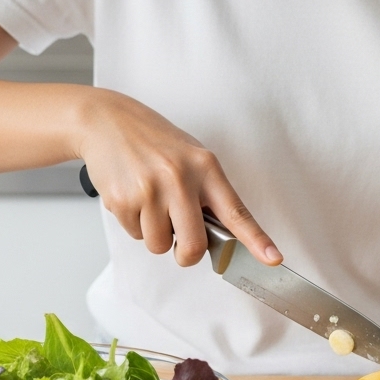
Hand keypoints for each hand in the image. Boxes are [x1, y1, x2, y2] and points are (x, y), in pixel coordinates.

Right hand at [77, 89, 281, 267]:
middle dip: (186, 254)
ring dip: (155, 235)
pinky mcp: (123, 200)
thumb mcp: (191, 156)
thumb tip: (219, 236)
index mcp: (205, 167)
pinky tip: (132, 197)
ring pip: (160, 245)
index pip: (236, 212)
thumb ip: (207, 193)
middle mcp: (180, 178)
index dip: (256, 240)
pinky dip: (134, 224)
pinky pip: (135, 235)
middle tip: (180, 243)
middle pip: (194, 245)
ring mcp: (150, 190)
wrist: (107, 121)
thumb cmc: (154, 141)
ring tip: (149, 203)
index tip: (273, 258)